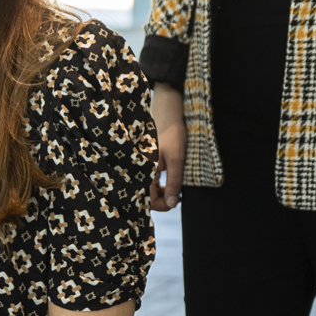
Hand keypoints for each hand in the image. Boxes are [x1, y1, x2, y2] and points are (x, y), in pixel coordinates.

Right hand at [150, 83, 186, 211]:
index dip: (163, 205)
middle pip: (145, 197)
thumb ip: (174, 183)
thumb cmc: (173, 132)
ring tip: (174, 187)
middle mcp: (138, 169)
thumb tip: (172, 204)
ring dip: (160, 192)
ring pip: (147, 189)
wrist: (169, 110)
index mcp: (143, 170)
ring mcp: (140, 165)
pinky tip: (168, 178)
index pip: (147, 201)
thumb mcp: (177, 159)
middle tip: (178, 194)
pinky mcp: (144, 161)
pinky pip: (148, 179)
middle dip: (162, 200)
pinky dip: (158, 184)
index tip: (177, 199)